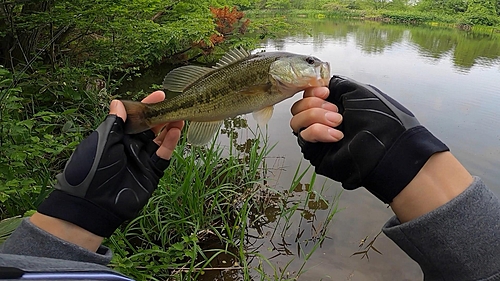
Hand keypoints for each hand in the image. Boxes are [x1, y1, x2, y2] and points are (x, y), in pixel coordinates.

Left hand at [37, 91, 183, 237]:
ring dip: (170, 128)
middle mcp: (130, 147)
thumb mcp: (102, 142)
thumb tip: (118, 102)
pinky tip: (175, 132)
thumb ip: (114, 123)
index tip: (159, 94)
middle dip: (163, 116)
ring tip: (180, 117)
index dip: (146, 105)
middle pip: (150, 127)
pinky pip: (162, 156)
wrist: (93, 205)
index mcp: (115, 137)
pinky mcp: (151, 173)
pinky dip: (170, 144)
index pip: (134, 117)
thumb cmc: (91, 171)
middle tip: (175, 105)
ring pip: (159, 140)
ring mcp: (141, 160)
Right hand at [290, 76, 448, 202]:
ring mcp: (318, 135)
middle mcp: (324, 118)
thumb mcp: (358, 91)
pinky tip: (336, 135)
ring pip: (297, 121)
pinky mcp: (315, 151)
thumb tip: (321, 83)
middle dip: (313, 103)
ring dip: (314, 116)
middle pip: (299, 107)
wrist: (387, 148)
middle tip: (335, 110)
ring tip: (338, 122)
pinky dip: (318, 131)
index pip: (308, 94)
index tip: (324, 91)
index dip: (311, 90)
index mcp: (334, 103)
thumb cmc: (382, 120)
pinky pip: (305, 136)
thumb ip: (336, 85)